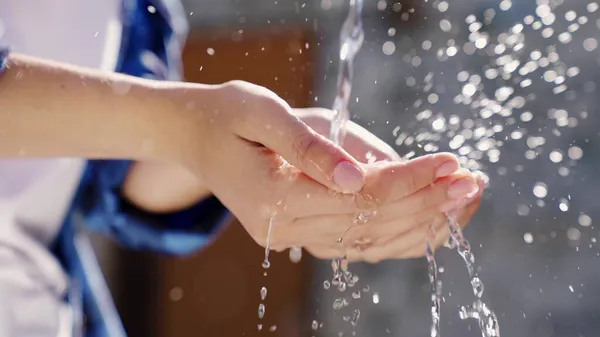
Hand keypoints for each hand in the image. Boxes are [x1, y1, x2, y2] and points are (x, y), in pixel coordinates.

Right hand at [182, 80, 480, 260]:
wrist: (197, 138)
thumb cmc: (230, 116)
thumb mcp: (263, 112)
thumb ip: (310, 146)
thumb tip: (360, 178)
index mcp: (273, 196)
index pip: (359, 196)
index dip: (409, 180)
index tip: (452, 162)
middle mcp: (285, 228)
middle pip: (371, 223)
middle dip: (428, 202)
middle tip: (474, 183)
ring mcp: (293, 238)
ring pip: (370, 242)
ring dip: (423, 223)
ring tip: (466, 200)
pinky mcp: (301, 235)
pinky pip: (359, 245)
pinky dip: (400, 235)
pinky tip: (432, 221)